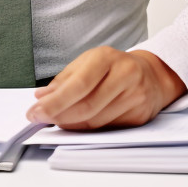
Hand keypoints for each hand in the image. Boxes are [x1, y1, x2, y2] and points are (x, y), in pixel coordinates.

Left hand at [24, 47, 185, 130]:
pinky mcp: (140, 115)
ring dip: (71, 124)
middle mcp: (124, 75)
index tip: (35, 111)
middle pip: (87, 106)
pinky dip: (88, 129)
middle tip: (40, 119)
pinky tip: (76, 124)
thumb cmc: (113, 67)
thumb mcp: (88, 62)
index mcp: (107, 57)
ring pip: (96, 121)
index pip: (78, 84)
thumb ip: (64, 80)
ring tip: (56, 121)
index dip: (55, 102)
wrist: (151, 75)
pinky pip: (107, 128)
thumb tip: (41, 98)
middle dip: (59, 115)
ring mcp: (135, 96)